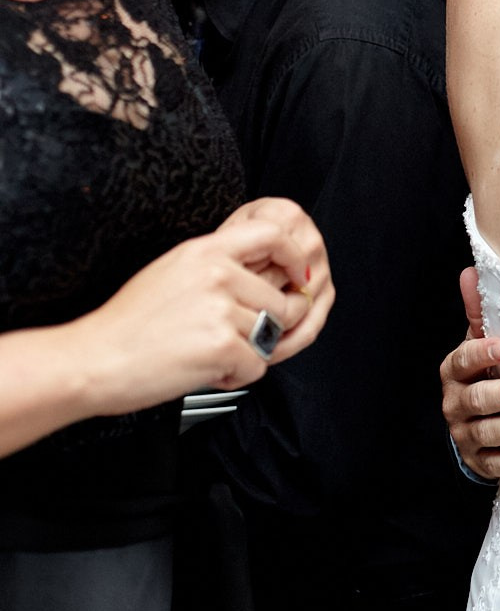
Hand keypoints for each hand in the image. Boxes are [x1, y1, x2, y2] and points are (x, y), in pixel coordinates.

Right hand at [74, 203, 327, 412]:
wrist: (92, 361)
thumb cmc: (128, 325)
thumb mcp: (172, 272)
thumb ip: (218, 266)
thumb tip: (269, 270)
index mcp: (204, 251)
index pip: (272, 234)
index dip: (294, 256)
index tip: (298, 277)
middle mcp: (218, 274)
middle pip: (281, 302)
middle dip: (262, 329)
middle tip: (221, 339)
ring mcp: (221, 309)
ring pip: (268, 337)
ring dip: (244, 354)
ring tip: (203, 353)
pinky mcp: (222, 345)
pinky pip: (256, 366)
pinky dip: (234, 376)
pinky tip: (200, 370)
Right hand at [438, 265, 499, 477]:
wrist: (479, 421)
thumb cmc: (489, 372)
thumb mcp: (484, 343)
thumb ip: (481, 313)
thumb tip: (471, 271)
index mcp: (456, 371)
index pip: (463, 361)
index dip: (482, 354)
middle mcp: (455, 403)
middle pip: (477, 399)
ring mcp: (465, 435)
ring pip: (486, 433)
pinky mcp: (479, 461)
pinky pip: (495, 464)